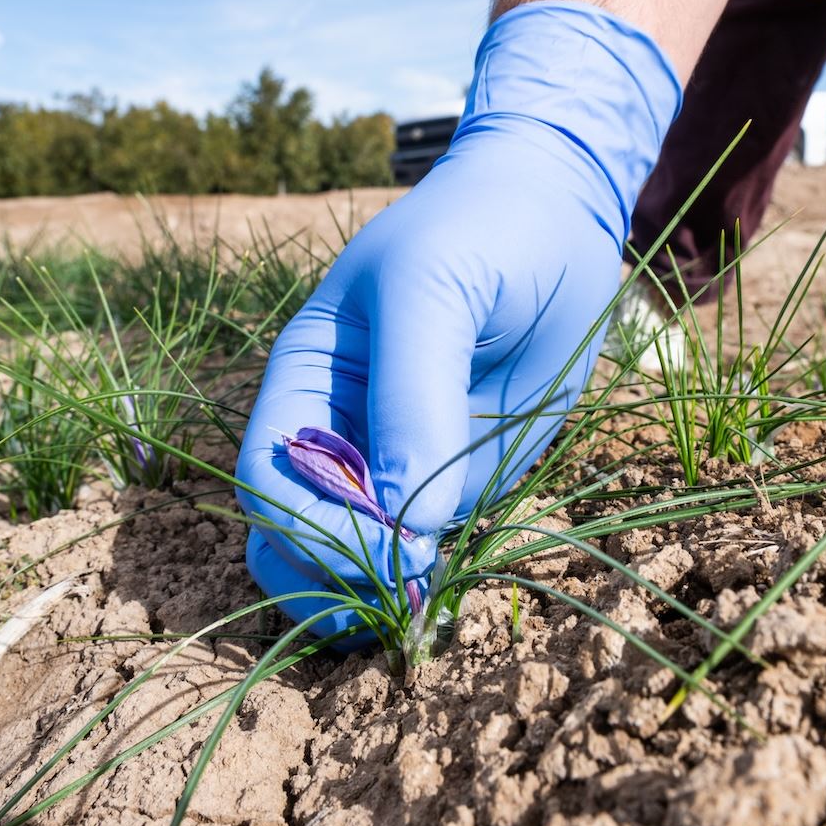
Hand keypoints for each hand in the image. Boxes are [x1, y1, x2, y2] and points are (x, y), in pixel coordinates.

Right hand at [234, 2, 680, 641]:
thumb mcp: (433, 292)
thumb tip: (405, 525)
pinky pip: (426, 552)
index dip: (310, 529)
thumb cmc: (479, 231)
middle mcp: (337, 432)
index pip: (270, 480)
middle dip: (330, 583)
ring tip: (420, 615)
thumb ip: (412, 400)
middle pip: (291, 537)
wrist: (556, 209)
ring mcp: (396, 463)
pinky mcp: (457, 483)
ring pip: (350, 562)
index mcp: (304, 381)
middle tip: (398, 604)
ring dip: (372, 600)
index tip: (384, 551)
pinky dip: (429, 584)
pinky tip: (452, 592)